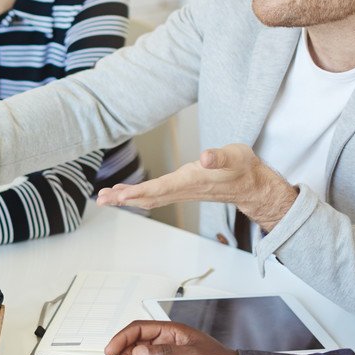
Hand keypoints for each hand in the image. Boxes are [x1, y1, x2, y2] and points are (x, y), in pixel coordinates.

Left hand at [96, 143, 298, 230]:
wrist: (252, 184)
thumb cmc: (243, 167)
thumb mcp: (235, 156)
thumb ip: (220, 157)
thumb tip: (205, 157)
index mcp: (192, 180)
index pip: (161, 188)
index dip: (139, 191)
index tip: (120, 195)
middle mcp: (184, 189)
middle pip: (149, 196)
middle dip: (124, 198)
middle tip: (101, 199)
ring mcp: (182, 191)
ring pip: (150, 198)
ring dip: (127, 198)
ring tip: (105, 197)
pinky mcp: (182, 189)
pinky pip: (155, 195)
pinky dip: (138, 195)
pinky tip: (126, 194)